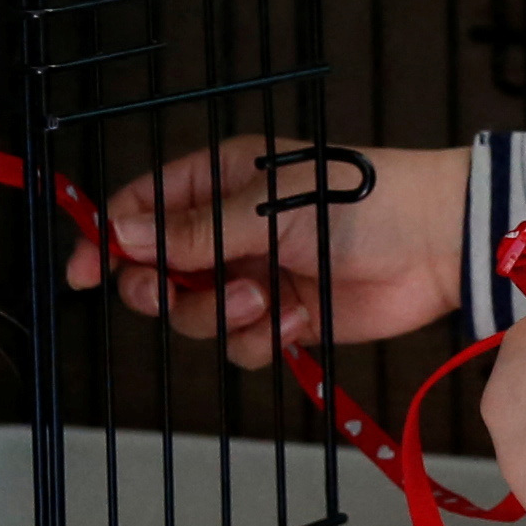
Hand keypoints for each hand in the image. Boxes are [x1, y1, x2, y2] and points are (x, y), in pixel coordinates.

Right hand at [62, 140, 465, 366]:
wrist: (437, 245)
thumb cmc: (364, 202)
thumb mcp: (268, 209)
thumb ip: (193, 230)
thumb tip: (122, 235)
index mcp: (219, 182)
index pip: (141, 209)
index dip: (108, 240)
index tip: (87, 272)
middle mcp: (230, 230)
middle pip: (157, 271)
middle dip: (163, 290)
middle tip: (176, 291)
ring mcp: (256, 274)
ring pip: (196, 314)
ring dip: (222, 316)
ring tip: (270, 299)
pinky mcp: (285, 316)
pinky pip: (241, 343)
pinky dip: (260, 339)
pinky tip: (294, 320)